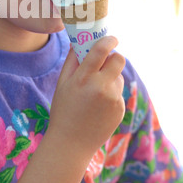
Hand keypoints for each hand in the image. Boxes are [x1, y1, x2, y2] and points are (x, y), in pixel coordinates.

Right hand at [48, 36, 125, 158]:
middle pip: (119, 60)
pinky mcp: (120, 109)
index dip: (109, 40)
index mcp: (84, 78)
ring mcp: (113, 99)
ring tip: (94, 93)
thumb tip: (79, 41)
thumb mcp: (62, 83)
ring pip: (118, 77)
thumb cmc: (63, 110)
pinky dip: (111, 94)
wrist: (72, 144)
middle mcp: (101, 87)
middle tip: (104, 63)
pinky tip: (98, 107)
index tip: (111, 38)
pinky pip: (118, 93)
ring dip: (110, 78)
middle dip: (113, 57)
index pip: (102, 50)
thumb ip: (72, 61)